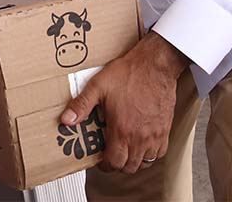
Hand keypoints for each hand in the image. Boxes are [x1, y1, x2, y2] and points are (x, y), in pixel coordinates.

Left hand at [60, 32, 187, 173]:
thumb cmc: (130, 73)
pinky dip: (150, 154)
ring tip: (125, 150)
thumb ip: (81, 105)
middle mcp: (140, 136)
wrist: (154, 64)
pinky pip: (160, 153)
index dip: (105, 165)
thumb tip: (66, 119)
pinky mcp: (165, 129)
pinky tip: (142, 144)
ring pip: (145, 162)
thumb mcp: (98, 86)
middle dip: (118, 164)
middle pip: (129, 166)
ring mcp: (155, 134)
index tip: (100, 159)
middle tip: (111, 154)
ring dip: (134, 161)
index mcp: (122, 129)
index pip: (114, 162)